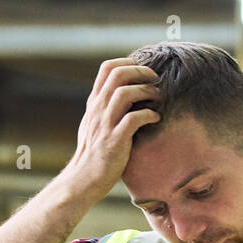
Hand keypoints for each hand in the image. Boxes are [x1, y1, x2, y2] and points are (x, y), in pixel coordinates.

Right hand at [59, 57, 160, 203]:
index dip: (128, 62)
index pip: (107, 68)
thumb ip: (106, 107)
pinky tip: (155, 119)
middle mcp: (97, 109)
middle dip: (142, 72)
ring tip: (158, 98)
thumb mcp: (94, 124)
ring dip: (147, 92)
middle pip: (118, 74)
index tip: (143, 71)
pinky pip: (134, 118)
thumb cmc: (94, 153)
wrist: (84, 179)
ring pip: (126, 93)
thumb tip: (126, 92)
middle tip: (155, 80)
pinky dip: (149, 115)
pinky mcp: (115, 140)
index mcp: (94, 103)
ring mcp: (105, 124)